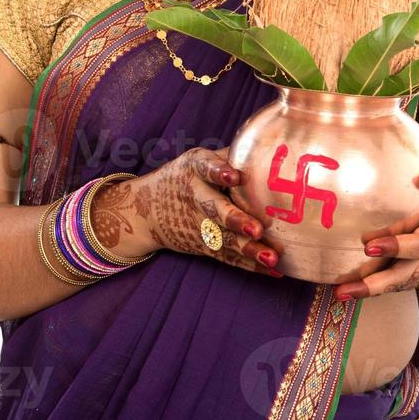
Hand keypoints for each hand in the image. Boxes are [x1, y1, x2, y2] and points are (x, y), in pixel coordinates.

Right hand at [94, 147, 284, 276]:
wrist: (146, 210)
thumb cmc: (185, 178)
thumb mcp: (199, 160)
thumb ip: (229, 156)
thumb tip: (269, 149)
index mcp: (194, 169)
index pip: (204, 167)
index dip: (218, 171)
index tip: (234, 177)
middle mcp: (194, 197)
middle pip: (213, 208)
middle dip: (235, 220)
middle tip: (257, 228)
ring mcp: (197, 225)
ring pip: (223, 238)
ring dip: (248, 249)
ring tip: (271, 257)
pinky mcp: (203, 246)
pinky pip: (227, 257)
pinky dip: (249, 265)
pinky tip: (272, 270)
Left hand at [334, 154, 418, 299]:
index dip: (397, 247)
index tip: (370, 247)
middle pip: (409, 272)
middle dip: (376, 283)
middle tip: (344, 291)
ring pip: (404, 280)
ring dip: (372, 288)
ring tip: (340, 293)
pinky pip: (404, 278)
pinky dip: (380, 283)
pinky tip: (353, 286)